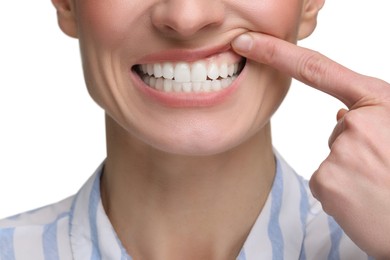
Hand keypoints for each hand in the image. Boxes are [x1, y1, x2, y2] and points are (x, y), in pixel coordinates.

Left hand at [232, 32, 389, 258]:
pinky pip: (325, 181)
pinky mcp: (327, 181)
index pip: (317, 69)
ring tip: (379, 187)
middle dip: (356, 148)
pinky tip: (365, 200)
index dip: (277, 54)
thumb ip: (372, 116)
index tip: (249, 43)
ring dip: (351, 172)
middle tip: (385, 169)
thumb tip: (341, 115)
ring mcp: (340, 151)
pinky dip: (342, 192)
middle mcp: (357, 122)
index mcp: (379, 102)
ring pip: (333, 157)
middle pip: (338, 129)